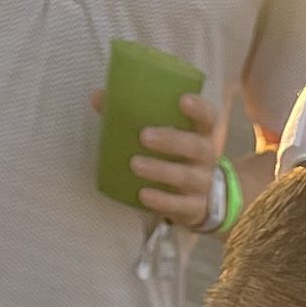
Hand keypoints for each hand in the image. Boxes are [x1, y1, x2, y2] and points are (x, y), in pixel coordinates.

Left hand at [92, 84, 225, 228]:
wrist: (196, 198)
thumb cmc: (175, 155)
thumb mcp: (164, 134)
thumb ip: (134, 115)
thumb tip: (98, 98)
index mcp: (200, 133)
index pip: (208, 117)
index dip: (198, 109)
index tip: (182, 100)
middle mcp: (206, 157)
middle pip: (196, 147)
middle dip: (171, 141)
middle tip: (143, 136)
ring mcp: (202, 184)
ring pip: (186, 176)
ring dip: (160, 170)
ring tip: (135, 164)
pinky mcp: (195, 208)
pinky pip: (180, 205)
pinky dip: (162, 201)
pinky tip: (143, 195)